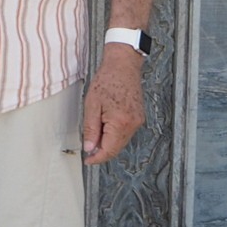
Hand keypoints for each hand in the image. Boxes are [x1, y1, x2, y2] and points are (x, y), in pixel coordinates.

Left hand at [81, 46, 145, 164]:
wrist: (123, 65)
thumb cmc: (107, 80)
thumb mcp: (92, 105)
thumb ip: (90, 129)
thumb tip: (89, 147)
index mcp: (120, 122)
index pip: (109, 150)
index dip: (97, 158)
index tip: (88, 161)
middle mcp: (132, 124)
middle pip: (116, 148)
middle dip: (102, 151)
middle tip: (88, 149)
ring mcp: (138, 121)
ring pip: (121, 141)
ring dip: (108, 143)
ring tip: (94, 134)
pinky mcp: (138, 117)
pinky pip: (126, 133)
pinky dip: (115, 135)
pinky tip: (105, 128)